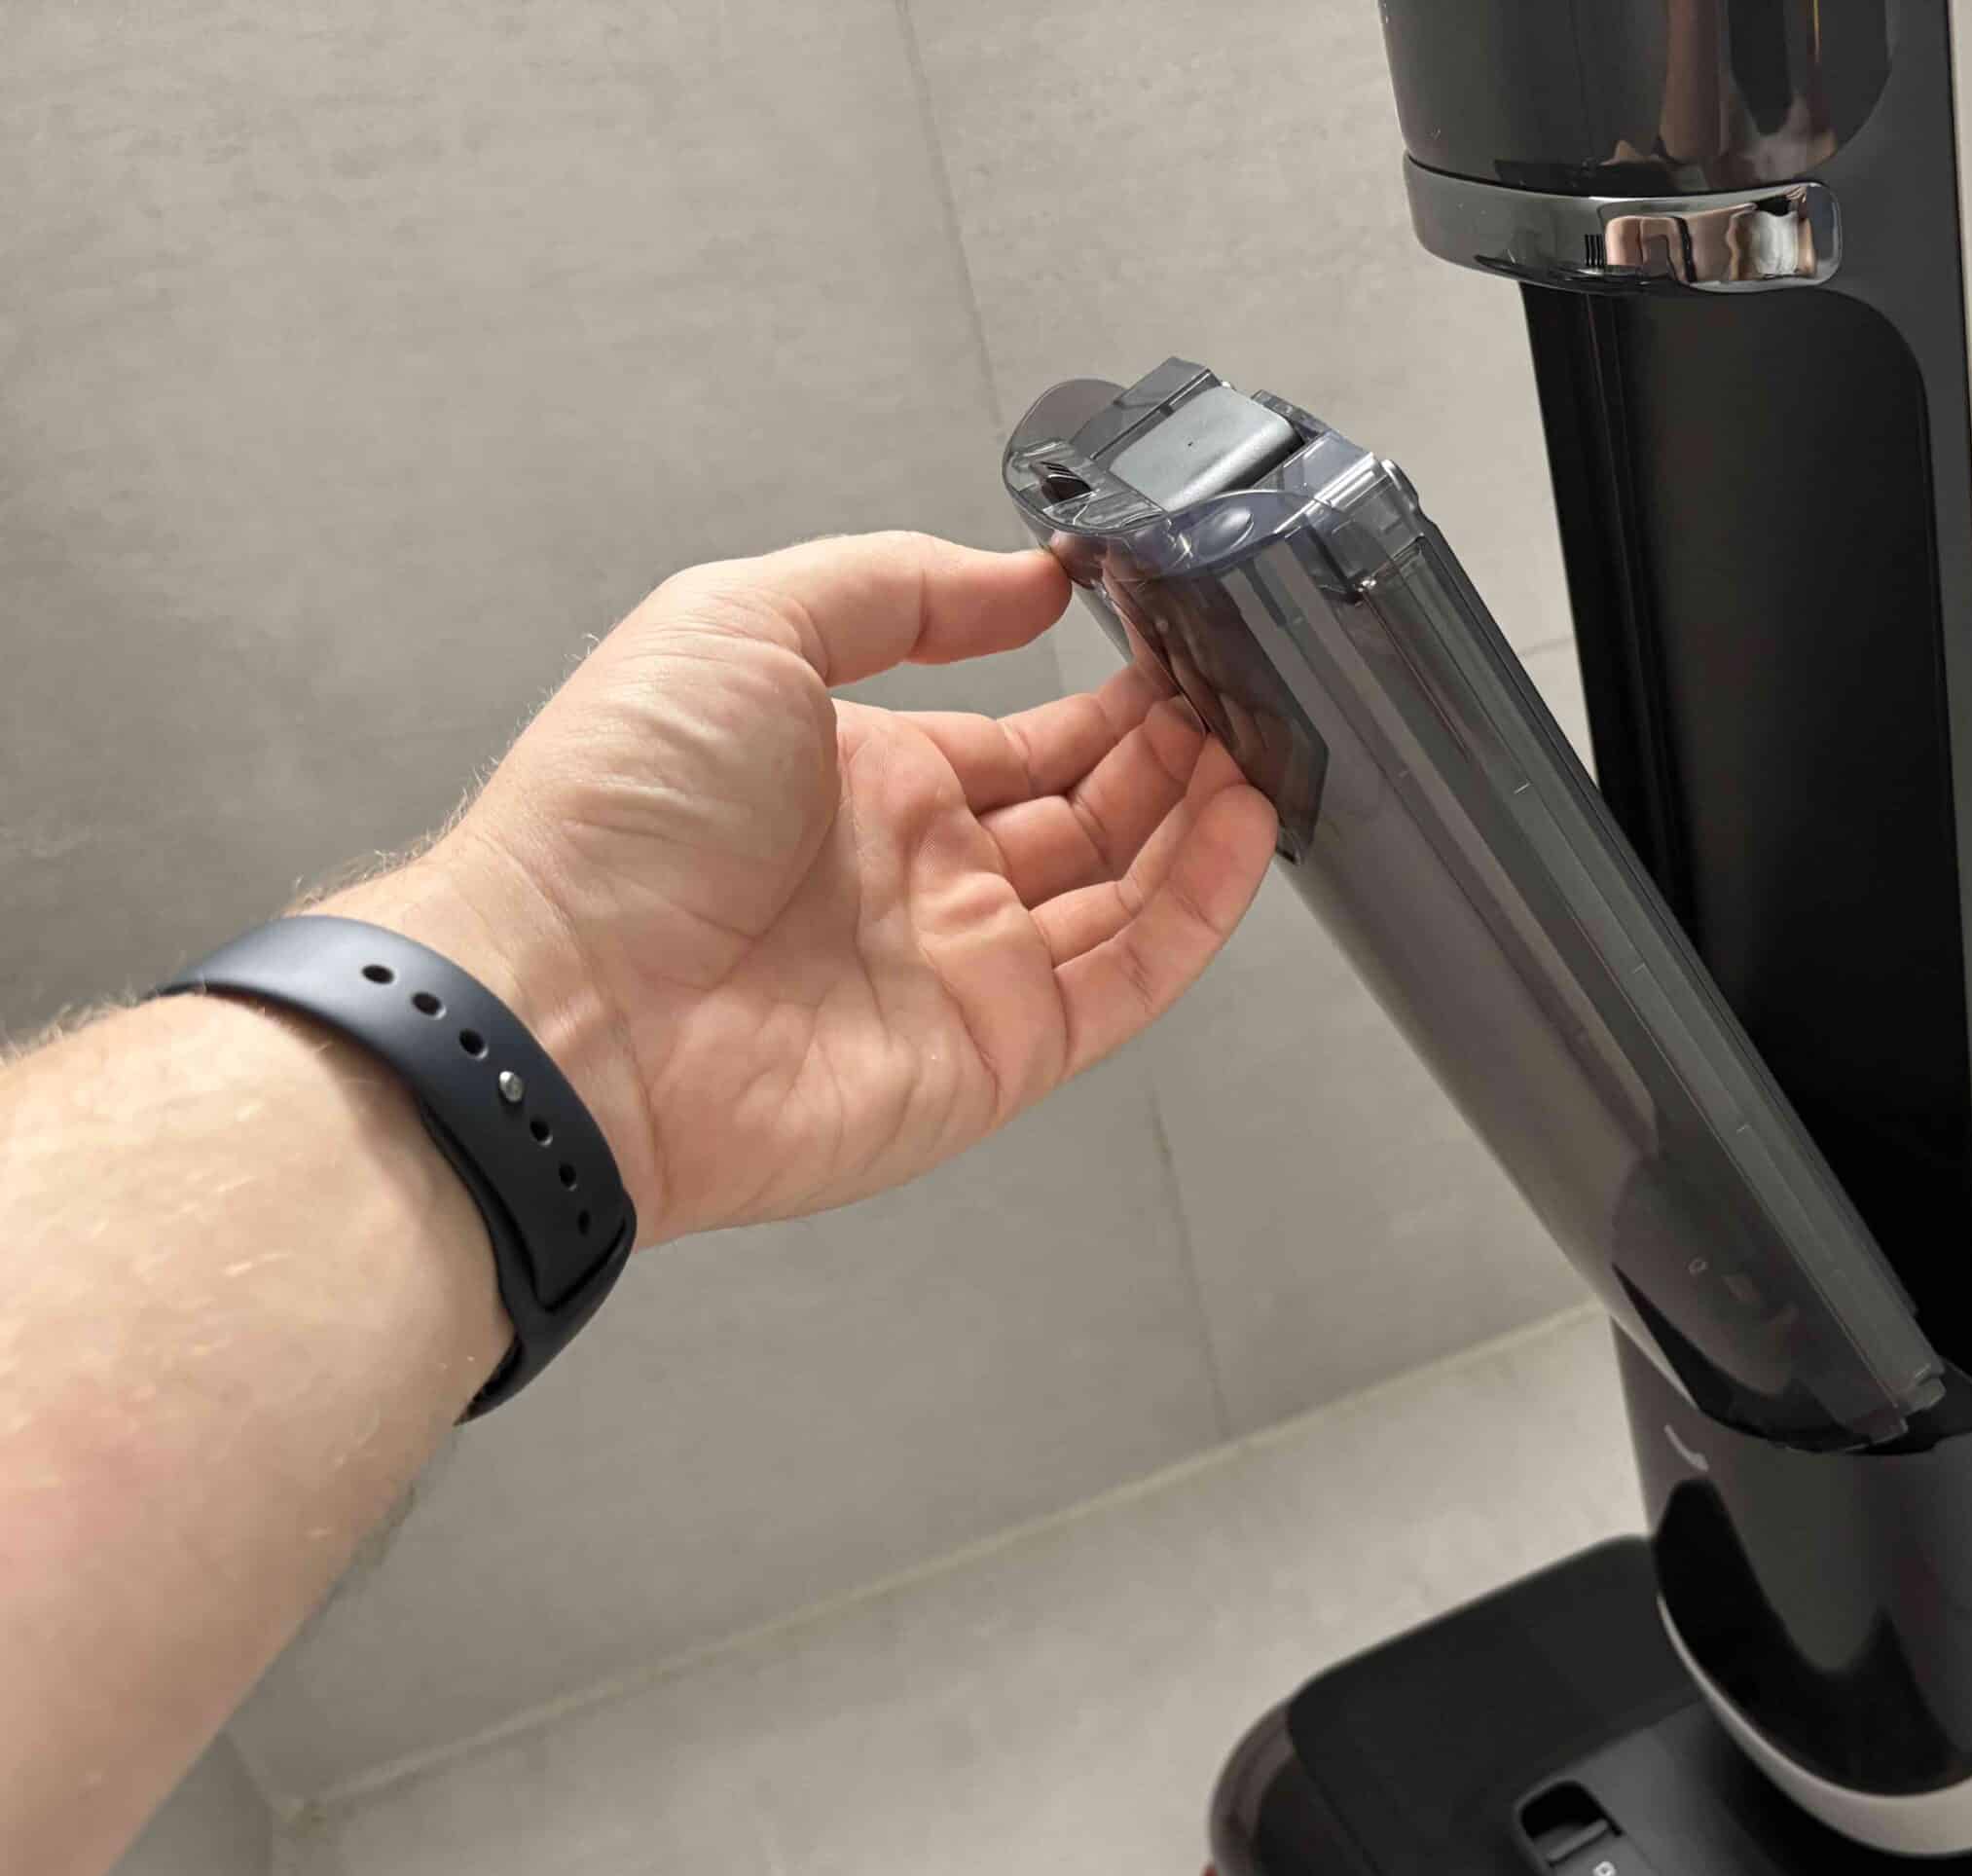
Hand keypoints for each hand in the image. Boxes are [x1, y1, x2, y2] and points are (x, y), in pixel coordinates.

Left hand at [334, 531, 1274, 1244]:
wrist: (562, 1004)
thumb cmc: (611, 818)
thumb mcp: (742, 620)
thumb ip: (900, 589)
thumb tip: (1026, 580)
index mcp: (859, 776)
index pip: (1025, 738)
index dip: (1106, 691)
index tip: (1172, 638)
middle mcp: (919, 874)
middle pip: (1090, 811)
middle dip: (1170, 748)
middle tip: (1236, 690)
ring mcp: (961, 965)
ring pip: (1126, 891)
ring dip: (1200, 817)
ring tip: (1260, 746)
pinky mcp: (997, 1051)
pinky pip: (1129, 977)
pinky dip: (1198, 908)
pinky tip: (1242, 830)